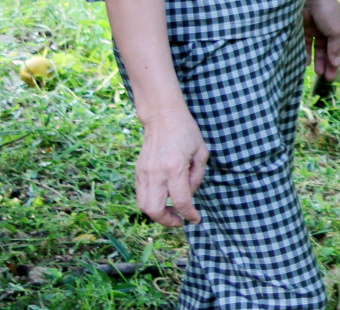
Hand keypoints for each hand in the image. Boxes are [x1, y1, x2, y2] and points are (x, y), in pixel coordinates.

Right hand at [135, 108, 206, 227]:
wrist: (163, 117)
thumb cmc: (186, 132)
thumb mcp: (201, 152)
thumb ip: (197, 177)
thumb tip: (189, 196)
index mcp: (175, 168)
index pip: (181, 201)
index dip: (189, 215)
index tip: (195, 219)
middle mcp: (156, 173)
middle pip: (154, 210)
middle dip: (168, 221)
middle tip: (180, 220)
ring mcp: (144, 173)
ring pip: (143, 206)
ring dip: (158, 214)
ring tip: (172, 211)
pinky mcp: (137, 172)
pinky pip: (141, 195)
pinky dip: (151, 202)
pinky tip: (163, 197)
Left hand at [304, 0, 339, 80]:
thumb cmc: (327, 11)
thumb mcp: (335, 31)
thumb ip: (335, 48)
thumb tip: (337, 64)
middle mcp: (333, 30)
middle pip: (334, 50)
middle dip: (332, 64)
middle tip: (330, 78)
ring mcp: (319, 30)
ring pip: (321, 50)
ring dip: (320, 61)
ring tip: (319, 73)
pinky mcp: (307, 30)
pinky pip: (308, 45)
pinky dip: (307, 54)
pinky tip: (306, 63)